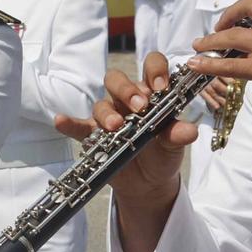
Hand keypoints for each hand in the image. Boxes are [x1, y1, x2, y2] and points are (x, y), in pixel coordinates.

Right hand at [55, 51, 193, 251]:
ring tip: (116, 127)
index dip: (155, 70)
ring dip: (107, 112)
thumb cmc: (163, 154)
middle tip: (139, 106)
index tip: (161, 87)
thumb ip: (178, 135)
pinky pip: (78, 127)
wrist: (150, 183)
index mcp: (150, 94)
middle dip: (126, 89)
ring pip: (100, 103)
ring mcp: (108, 118)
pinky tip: (61, 121)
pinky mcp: (94, 137)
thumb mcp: (174, 145)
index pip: (151, 67)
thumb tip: (190, 131)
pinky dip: (69, 123)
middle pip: (117, 80)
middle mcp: (126, 101)